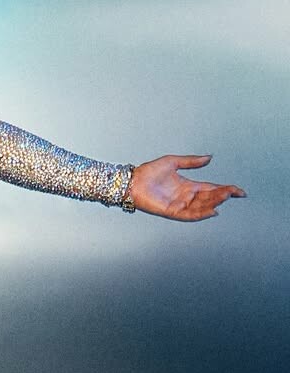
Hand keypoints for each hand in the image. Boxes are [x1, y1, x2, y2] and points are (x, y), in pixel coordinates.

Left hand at [127, 154, 245, 220]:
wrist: (132, 181)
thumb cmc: (148, 172)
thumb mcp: (173, 162)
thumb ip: (191, 161)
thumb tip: (209, 157)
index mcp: (188, 185)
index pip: (211, 189)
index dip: (226, 190)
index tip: (239, 191)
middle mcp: (186, 196)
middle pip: (209, 198)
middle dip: (222, 196)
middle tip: (234, 192)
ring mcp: (180, 205)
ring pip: (202, 206)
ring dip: (214, 203)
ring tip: (225, 198)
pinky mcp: (172, 212)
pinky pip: (189, 215)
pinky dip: (201, 214)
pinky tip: (212, 211)